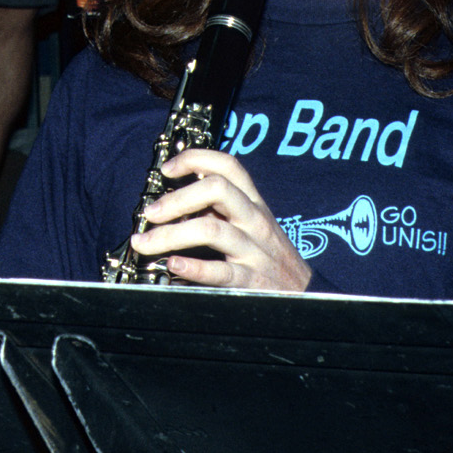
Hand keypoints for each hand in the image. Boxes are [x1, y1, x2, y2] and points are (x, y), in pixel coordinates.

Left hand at [129, 148, 311, 291]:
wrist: (308, 294)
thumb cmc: (269, 256)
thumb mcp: (251, 224)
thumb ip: (220, 209)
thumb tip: (174, 198)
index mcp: (253, 203)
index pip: (228, 165)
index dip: (195, 159)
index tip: (167, 169)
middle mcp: (254, 220)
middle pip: (217, 190)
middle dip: (177, 198)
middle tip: (151, 213)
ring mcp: (254, 250)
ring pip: (211, 229)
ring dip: (170, 235)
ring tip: (145, 243)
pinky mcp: (253, 281)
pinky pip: (222, 271)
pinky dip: (194, 268)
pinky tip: (173, 265)